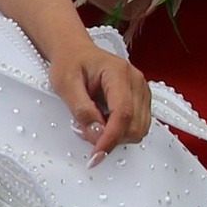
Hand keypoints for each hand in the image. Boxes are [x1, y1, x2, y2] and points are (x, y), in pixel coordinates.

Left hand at [48, 43, 151, 159]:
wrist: (76, 52)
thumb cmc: (70, 62)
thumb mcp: (65, 84)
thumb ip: (81, 109)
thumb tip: (96, 131)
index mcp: (119, 73)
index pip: (123, 113)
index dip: (110, 138)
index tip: (97, 154)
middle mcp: (136, 81)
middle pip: (134, 125)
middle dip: (111, 138)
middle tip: (85, 131)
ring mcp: (141, 90)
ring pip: (139, 129)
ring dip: (116, 136)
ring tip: (93, 124)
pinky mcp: (141, 99)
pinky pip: (137, 125)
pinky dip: (120, 131)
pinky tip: (104, 122)